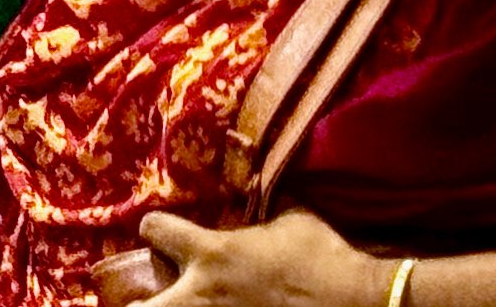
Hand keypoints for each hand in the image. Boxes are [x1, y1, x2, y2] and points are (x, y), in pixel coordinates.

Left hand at [139, 206, 385, 306]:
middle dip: (138, 304)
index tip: (160, 231)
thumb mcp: (293, 220)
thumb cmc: (324, 258)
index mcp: (211, 254)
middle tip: (144, 300)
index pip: (156, 230)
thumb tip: (269, 199)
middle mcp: (202, 294)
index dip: (156, 228)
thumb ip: (265, 214)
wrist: (357, 302)